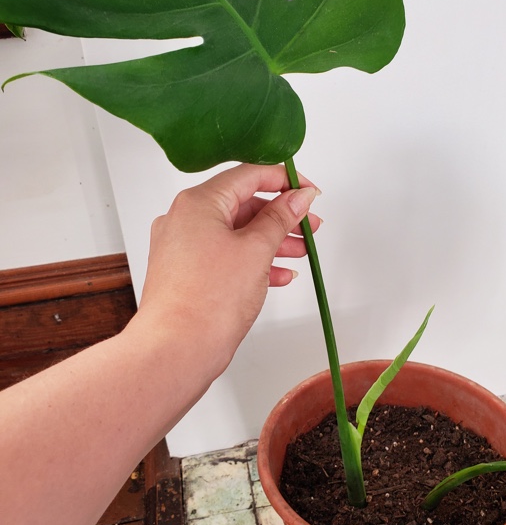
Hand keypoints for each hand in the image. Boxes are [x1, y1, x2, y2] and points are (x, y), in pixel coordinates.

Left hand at [132, 163, 319, 378]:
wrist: (176, 350)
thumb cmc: (206, 301)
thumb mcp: (256, 249)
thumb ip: (280, 218)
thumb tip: (298, 196)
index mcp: (198, 202)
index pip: (248, 175)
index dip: (283, 181)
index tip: (307, 191)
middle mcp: (184, 219)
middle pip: (242, 204)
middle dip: (281, 215)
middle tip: (309, 225)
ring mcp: (182, 247)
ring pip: (236, 232)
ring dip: (271, 240)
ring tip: (300, 251)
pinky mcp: (186, 272)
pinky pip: (225, 255)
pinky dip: (252, 260)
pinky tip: (278, 275)